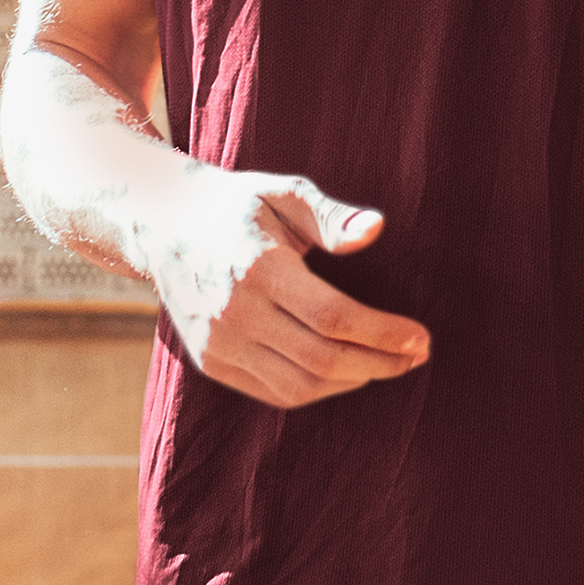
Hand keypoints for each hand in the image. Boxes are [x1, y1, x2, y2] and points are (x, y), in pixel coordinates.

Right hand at [143, 163, 429, 407]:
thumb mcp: (283, 193)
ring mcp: (218, 343)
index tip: (421, 338)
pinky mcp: (211, 362)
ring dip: (352, 382)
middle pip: (321, 359)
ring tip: (387, 365)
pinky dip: (317, 389)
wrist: (162, 224)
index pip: (333, 316)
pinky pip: (274, 392)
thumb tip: (375, 229)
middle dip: (378, 364)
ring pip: (299, 386)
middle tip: (416, 356)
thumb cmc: (237, 205)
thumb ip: (331, 216)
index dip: (382, 334)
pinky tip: (346, 372)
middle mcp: (234, 313)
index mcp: (258, 268)